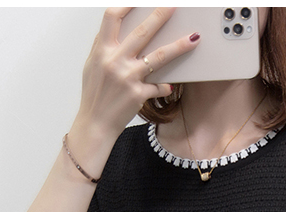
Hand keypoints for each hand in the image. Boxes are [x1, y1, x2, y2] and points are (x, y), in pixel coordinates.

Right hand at [72, 7, 199, 144]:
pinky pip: (158, 87)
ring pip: (158, 57)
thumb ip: (102, 47)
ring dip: (178, 47)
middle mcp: (115, 61)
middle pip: (142, 32)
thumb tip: (111, 30)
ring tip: (193, 38)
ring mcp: (128, 78)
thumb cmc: (94, 96)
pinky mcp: (138, 95)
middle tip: (174, 6)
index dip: (126, 4)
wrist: (95, 124)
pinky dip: (164, 86)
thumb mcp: (91, 66)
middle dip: (160, 16)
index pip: (112, 17)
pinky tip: (170, 85)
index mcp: (102, 51)